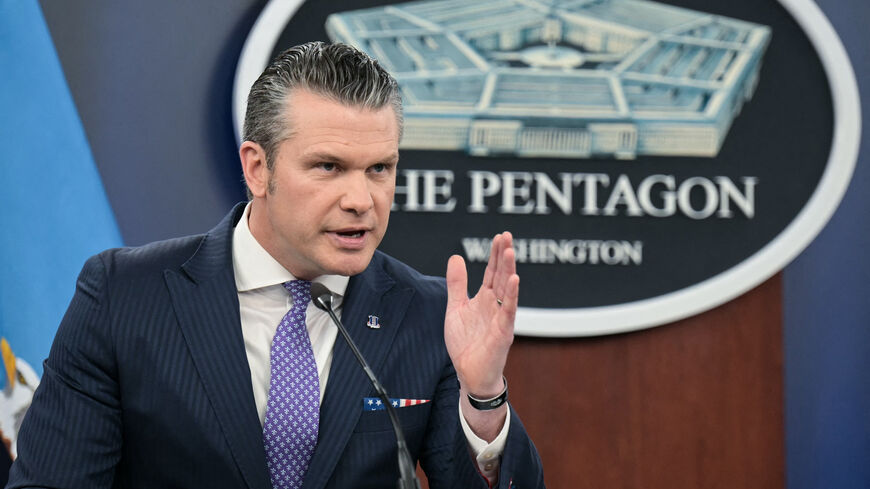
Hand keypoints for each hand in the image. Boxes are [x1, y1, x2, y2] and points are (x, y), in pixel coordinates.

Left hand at [445, 232, 518, 398]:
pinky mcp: (503, 332)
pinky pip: (509, 311)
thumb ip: (457, 284)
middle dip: (504, 256)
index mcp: (485, 299)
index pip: (493, 271)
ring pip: (508, 290)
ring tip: (510, 251)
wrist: (469, 373)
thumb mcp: (456, 308)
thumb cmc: (466, 343)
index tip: (499, 236)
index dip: (495, 254)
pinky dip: (513, 295)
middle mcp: (496, 305)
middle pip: (502, 275)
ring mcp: (502, 318)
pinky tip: (515, 280)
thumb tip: (456, 257)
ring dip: (509, 270)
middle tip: (507, 236)